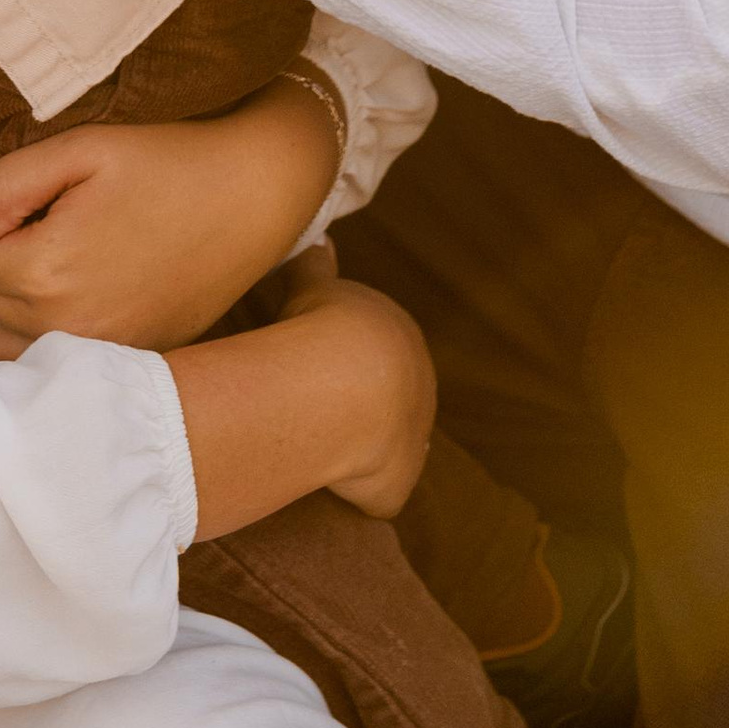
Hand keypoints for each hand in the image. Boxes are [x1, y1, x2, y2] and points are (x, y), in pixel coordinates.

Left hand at [0, 82, 343, 354]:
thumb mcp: (80, 148)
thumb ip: (5, 186)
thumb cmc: (166, 164)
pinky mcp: (132, 361)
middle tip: (53, 223)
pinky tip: (89, 292)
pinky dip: (56, 333)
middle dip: (2, 262)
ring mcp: (104, 354)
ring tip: (64, 261)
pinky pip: (61, 363)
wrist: (252, 197)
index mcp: (47, 273)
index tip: (30, 202)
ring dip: (20, 305)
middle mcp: (69, 328)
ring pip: (14, 341)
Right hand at [170, 278, 436, 537]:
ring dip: (357, 451)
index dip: (346, 363)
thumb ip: (316, 263)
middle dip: (354, 408)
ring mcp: (413, 441)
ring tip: (313, 447)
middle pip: (387, 403)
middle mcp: (420, 389)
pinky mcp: (397, 484)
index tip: (314, 368)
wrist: (344, 381)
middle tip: (308, 409)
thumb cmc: (326, 325)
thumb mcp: (315, 284)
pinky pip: (374, 492)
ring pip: (384, 449)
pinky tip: (322, 483)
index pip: (379, 356)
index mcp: (403, 340)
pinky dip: (352, 492)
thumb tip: (316, 234)